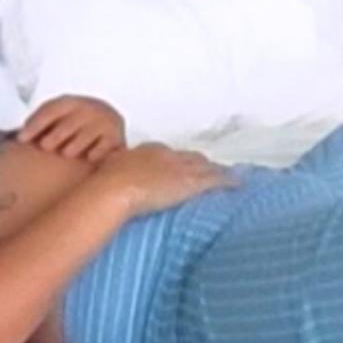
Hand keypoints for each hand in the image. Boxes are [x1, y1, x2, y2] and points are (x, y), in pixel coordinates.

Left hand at [17, 96, 125, 161]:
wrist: (109, 123)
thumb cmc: (75, 126)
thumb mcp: (57, 119)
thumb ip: (36, 126)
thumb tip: (6, 137)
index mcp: (71, 102)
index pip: (52, 109)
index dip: (36, 123)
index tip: (22, 138)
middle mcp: (90, 108)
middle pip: (71, 120)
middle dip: (57, 133)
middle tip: (45, 146)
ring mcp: (106, 122)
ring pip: (89, 132)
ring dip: (76, 143)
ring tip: (66, 153)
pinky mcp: (117, 138)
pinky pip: (107, 145)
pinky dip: (98, 152)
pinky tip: (89, 159)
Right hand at [96, 144, 236, 216]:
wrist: (114, 189)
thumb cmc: (105, 186)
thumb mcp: (107, 178)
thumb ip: (112, 181)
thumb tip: (104, 191)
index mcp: (146, 152)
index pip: (167, 154)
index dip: (175, 161)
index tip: (178, 167)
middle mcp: (166, 156)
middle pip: (189, 157)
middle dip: (199, 163)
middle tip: (207, 169)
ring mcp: (180, 168)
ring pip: (205, 167)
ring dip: (215, 171)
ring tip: (225, 175)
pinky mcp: (192, 182)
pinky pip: (216, 179)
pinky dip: (228, 181)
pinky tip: (238, 185)